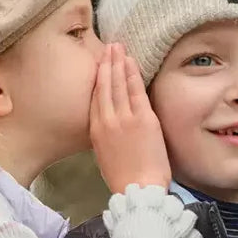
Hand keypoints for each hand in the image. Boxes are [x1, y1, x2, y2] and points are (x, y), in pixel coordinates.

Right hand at [90, 43, 170, 193]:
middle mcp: (106, 121)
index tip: (100, 66)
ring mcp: (124, 118)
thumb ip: (106, 138)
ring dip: (117, 63)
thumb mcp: (105, 158)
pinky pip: (135, 90)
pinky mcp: (142, 118)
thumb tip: (110, 128)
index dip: (97, 80)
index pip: (95, 99)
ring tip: (117, 47)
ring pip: (117, 84)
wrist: (137, 190)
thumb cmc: (124, 180)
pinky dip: (131, 73)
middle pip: (104, 86)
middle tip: (108, 47)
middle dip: (106, 64)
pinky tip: (130, 61)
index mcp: (96, 132)